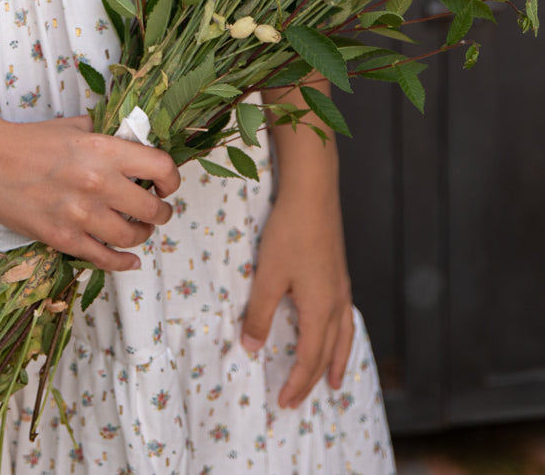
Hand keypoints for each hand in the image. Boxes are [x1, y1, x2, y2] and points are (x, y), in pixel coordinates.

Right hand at [0, 114, 181, 272]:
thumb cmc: (30, 141)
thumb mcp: (75, 126)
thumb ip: (107, 137)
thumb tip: (134, 145)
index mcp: (104, 150)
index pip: (161, 167)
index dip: (171, 179)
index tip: (165, 185)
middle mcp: (98, 183)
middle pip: (152, 209)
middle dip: (159, 212)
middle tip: (155, 210)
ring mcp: (81, 215)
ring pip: (132, 237)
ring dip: (142, 235)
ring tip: (137, 229)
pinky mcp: (64, 239)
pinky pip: (106, 259)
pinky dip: (123, 262)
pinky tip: (129, 258)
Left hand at [240, 183, 354, 408]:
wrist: (314, 195)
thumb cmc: (289, 233)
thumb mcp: (268, 276)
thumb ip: (260, 313)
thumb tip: (251, 348)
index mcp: (320, 310)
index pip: (309, 358)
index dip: (297, 383)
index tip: (284, 402)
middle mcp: (336, 304)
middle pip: (327, 353)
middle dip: (313, 380)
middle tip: (301, 400)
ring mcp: (341, 288)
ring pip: (343, 336)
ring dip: (337, 362)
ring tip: (335, 381)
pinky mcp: (340, 273)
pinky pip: (346, 318)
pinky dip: (342, 336)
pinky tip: (336, 331)